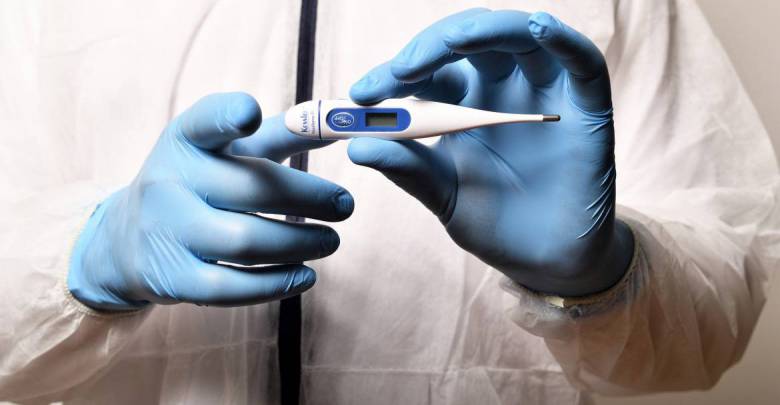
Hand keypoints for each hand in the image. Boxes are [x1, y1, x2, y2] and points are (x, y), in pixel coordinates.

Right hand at [68, 93, 352, 310]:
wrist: (128, 240)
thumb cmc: (199, 183)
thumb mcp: (228, 151)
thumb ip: (282, 134)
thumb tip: (341, 122)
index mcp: (186, 140)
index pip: (204, 122)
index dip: (228, 116)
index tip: (251, 113)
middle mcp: (170, 181)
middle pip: (250, 188)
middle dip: (309, 198)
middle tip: (346, 206)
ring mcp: (168, 232)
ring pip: (246, 242)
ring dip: (301, 243)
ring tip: (332, 241)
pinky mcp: (173, 279)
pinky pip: (232, 287)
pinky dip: (277, 284)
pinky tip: (307, 274)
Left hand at [348, 9, 632, 295]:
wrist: (546, 261)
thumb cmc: (494, 223)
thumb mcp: (444, 196)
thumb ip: (408, 169)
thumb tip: (357, 147)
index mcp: (462, 104)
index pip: (426, 71)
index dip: (393, 74)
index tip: (360, 96)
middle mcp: (501, 88)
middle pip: (468, 42)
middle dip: (431, 47)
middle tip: (402, 71)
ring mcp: (544, 93)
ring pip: (518, 36)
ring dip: (485, 30)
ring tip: (455, 40)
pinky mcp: (586, 107)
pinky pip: (581, 62)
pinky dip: (562, 39)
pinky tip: (538, 27)